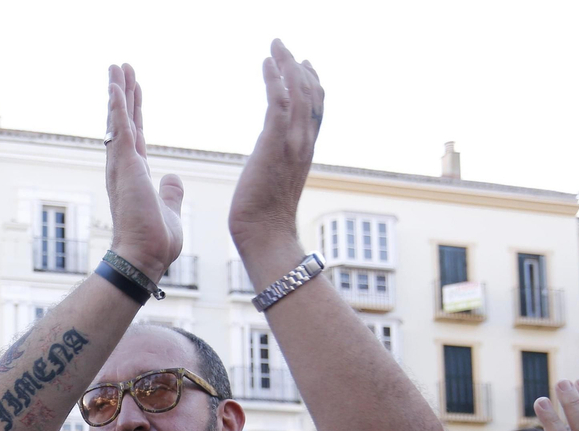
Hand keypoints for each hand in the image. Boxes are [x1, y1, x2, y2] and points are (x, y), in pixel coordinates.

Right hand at [104, 63, 182, 279]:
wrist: (144, 257)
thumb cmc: (155, 242)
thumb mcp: (170, 210)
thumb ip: (170, 192)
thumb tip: (172, 178)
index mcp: (136, 175)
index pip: (135, 135)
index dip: (134, 111)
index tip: (134, 90)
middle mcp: (124, 167)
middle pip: (124, 122)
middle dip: (124, 94)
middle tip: (122, 68)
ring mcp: (122, 165)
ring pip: (118, 120)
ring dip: (117, 92)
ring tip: (117, 67)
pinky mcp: (125, 166)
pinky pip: (120, 129)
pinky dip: (117, 107)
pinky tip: (116, 86)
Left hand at [229, 40, 322, 255]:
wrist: (265, 236)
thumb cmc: (263, 221)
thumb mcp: (273, 186)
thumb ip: (274, 169)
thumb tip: (266, 168)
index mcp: (304, 152)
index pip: (315, 110)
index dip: (313, 84)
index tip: (304, 65)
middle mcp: (303, 143)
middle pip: (311, 94)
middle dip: (299, 68)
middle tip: (286, 48)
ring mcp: (292, 142)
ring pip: (298, 92)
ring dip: (287, 65)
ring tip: (275, 46)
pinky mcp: (275, 143)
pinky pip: (279, 100)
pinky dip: (275, 78)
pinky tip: (266, 63)